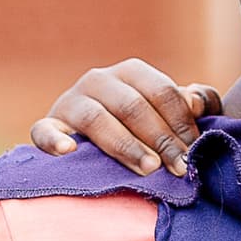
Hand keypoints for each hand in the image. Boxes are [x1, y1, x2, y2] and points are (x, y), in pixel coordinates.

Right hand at [32, 60, 221, 174]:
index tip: (194, 153)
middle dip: (160, 139)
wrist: (91, 142)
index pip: (161, 91)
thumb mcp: (170, 112)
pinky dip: (55, 140)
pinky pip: (44, 130)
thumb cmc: (142, 128)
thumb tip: (197, 102)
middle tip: (178, 168)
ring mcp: (70, 102)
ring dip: (125, 144)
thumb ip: (195, 103)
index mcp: (130, 72)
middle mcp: (99, 80)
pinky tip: (70, 151)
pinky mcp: (48, 126)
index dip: (181, 122)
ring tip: (147, 168)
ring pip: (96, 118)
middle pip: (132, 106)